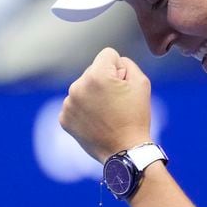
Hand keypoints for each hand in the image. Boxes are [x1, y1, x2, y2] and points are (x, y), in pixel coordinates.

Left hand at [59, 47, 151, 162]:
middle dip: (104, 81)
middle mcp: (78, 86)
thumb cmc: (136, 117)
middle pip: (93, 71)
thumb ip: (126, 63)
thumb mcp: (142, 83)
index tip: (123, 86)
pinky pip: (75, 104)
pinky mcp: (64, 118)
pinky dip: (84, 111)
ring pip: (83, 87)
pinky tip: (96, 122)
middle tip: (116, 103)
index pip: (108, 55)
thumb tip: (113, 63)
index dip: (120, 69)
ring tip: (106, 114)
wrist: (125, 152)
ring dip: (93, 96)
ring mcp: (68, 104)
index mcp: (97, 76)